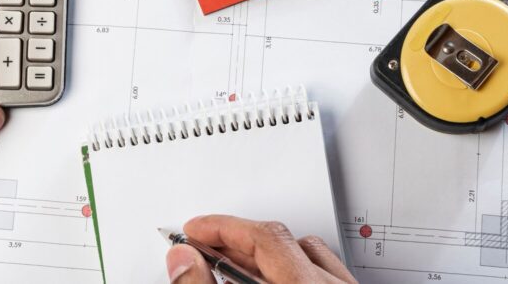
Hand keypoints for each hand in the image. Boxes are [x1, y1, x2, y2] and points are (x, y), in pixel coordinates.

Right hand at [165, 216, 355, 282]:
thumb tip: (183, 259)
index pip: (265, 237)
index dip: (223, 227)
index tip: (194, 230)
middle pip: (285, 241)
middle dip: (236, 240)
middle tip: (201, 245)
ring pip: (310, 254)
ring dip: (265, 253)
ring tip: (230, 264)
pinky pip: (324, 271)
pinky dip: (291, 268)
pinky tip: (266, 279)